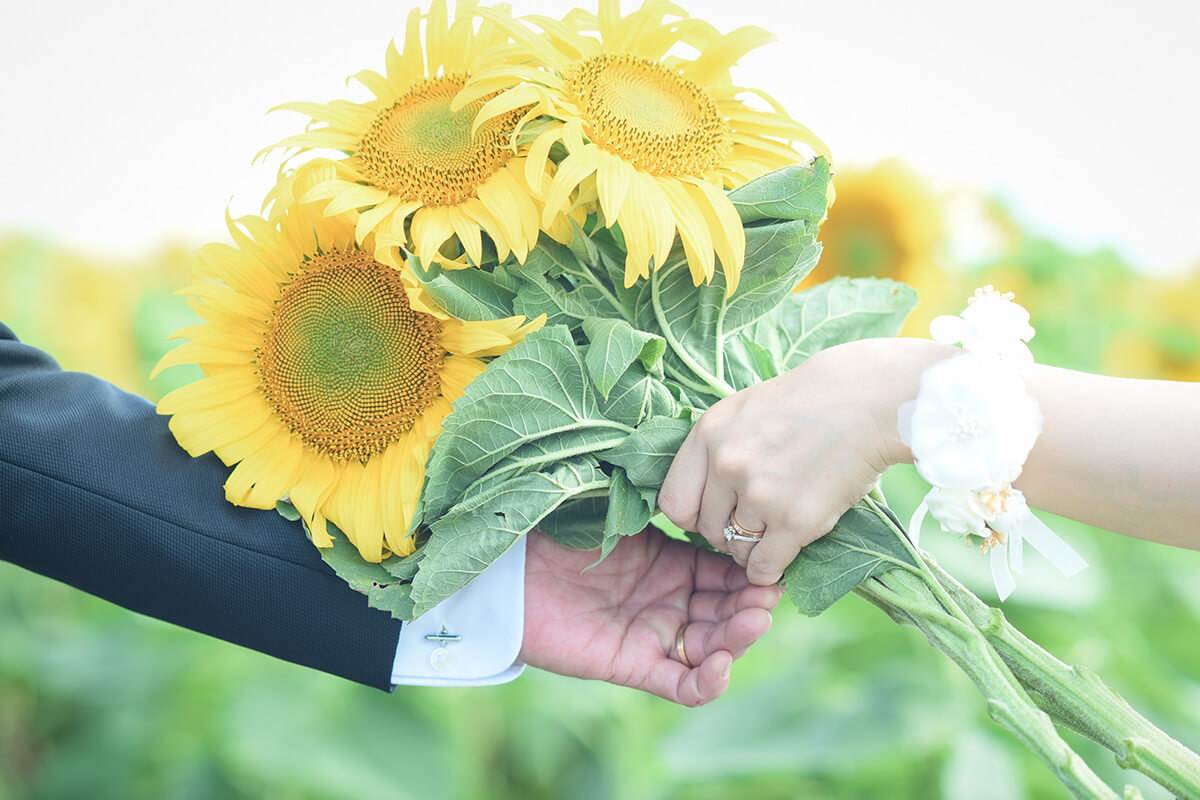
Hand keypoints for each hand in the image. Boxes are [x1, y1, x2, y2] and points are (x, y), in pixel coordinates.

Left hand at [520, 526, 781, 705]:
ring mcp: (653, 635)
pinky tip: (723, 665)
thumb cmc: (558, 530)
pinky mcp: (630, 665)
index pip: (725, 572)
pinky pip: (678, 684)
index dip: (749, 570)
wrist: (508, 566)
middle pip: (726, 612)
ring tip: (754, 620)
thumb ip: (662, 506)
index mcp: (672, 562)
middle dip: (752, 605)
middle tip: (768, 593)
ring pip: (711, 647)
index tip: (772, 558)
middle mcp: (669, 601)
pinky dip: (706, 682)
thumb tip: (711, 488)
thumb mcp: (618, 512)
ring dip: (738, 639)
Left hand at [658, 338, 950, 585]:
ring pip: (736, 550)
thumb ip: (716, 449)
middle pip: (705, 529)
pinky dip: (771, 570)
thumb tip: (700, 495)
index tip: (712, 514)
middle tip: (752, 525)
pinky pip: (764, 566)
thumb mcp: (744, 410)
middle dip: (726, 533)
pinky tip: (784, 556)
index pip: (671, 502)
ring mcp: (760, 494)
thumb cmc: (809, 402)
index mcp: (708, 434)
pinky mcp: (796, 520)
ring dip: (752, 550)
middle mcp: (726, 464)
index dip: (691, 515)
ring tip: (774, 534)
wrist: (869, 399)